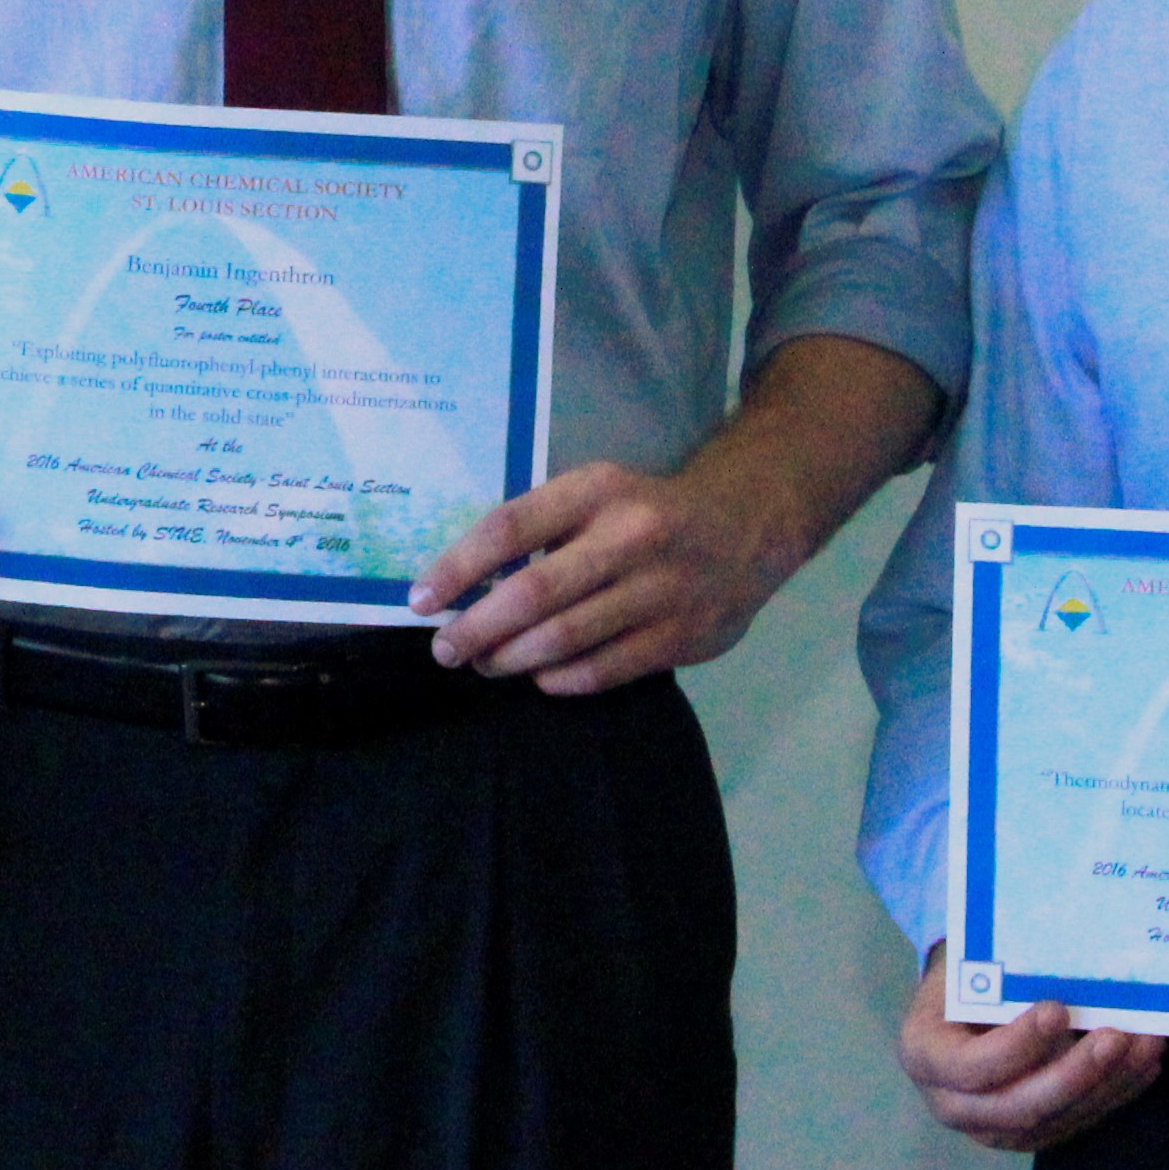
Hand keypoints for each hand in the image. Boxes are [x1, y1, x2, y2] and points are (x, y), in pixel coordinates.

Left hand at [410, 457, 804, 691]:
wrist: (747, 526)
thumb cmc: (646, 512)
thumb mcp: (597, 494)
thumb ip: (541, 529)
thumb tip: (463, 584)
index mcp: (598, 490)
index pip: (509, 528)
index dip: (457, 568)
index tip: (421, 599)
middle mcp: (630, 536)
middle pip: (534, 592)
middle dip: (477, 627)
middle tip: (446, 649)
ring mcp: (661, 589)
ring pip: (566, 637)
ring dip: (512, 658)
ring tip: (485, 663)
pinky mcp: (682, 635)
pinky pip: (603, 669)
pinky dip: (560, 679)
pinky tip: (538, 677)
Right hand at [897, 941, 1162, 1152]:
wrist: (954, 1013)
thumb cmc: (958, 980)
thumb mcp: (959, 970)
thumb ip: (995, 977)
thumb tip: (1063, 969)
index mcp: (926, 1058)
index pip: (972, 1067)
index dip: (1017, 1046)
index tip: (1056, 1010)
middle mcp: (955, 1106)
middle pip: (1021, 1106)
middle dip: (1075, 1075)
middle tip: (1116, 1037)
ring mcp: (997, 1128)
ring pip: (1058, 1119)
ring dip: (1108, 1084)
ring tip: (1146, 1044)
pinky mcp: (1035, 1132)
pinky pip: (1079, 1120)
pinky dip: (1117, 1091)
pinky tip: (1145, 1063)